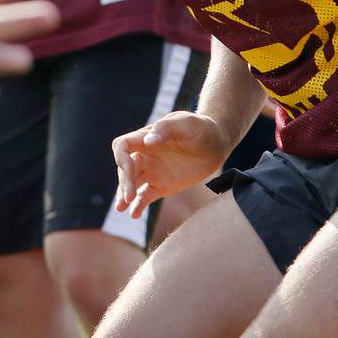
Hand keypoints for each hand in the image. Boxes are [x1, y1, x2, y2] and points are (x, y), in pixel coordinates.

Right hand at [112, 111, 230, 217]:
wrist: (218, 144)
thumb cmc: (201, 128)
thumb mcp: (186, 123)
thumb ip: (166, 128)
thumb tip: (148, 141)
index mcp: (146, 138)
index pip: (122, 146)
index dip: (120, 157)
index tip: (128, 168)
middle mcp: (145, 155)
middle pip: (125, 168)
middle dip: (124, 182)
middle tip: (129, 197)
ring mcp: (153, 171)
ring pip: (132, 184)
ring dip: (124, 195)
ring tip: (121, 208)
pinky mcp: (162, 186)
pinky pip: (146, 196)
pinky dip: (139, 205)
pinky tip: (134, 215)